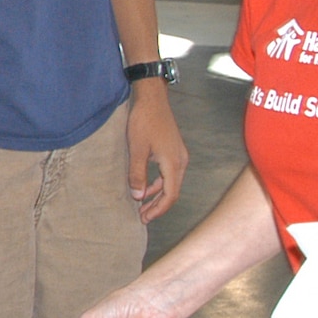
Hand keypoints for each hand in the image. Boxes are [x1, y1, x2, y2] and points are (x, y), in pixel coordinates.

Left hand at [126, 81, 186, 222]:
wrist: (152, 98)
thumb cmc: (144, 121)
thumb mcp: (136, 149)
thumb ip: (138, 174)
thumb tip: (138, 197)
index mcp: (174, 163)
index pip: (170, 195)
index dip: (158, 210)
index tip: (145, 218)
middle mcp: (181, 161)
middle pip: (172, 191)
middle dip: (158, 206)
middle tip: (143, 217)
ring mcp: (178, 155)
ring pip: (170, 182)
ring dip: (157, 195)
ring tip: (142, 205)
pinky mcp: (173, 150)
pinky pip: (168, 173)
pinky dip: (158, 183)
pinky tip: (145, 186)